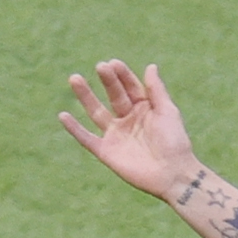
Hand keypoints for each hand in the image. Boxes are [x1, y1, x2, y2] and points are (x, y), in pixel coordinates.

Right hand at [61, 59, 197, 200]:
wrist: (173, 174)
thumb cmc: (175, 143)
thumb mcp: (168, 112)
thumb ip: (156, 90)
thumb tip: (150, 66)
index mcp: (144, 109)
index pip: (129, 86)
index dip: (122, 75)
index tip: (113, 63)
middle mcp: (128, 120)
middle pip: (113, 95)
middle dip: (107, 81)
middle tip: (100, 67)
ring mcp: (116, 135)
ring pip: (96, 112)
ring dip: (85, 96)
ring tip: (75, 79)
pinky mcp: (107, 152)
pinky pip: (87, 139)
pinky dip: (74, 129)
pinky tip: (63, 115)